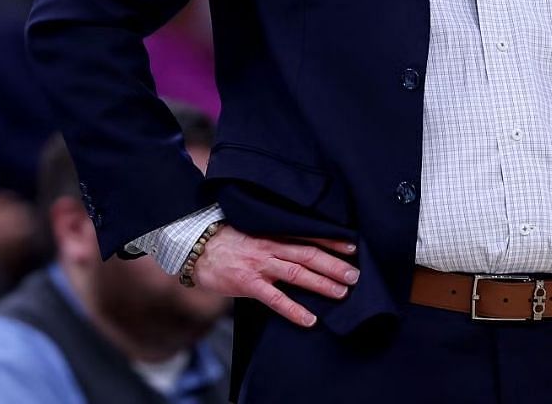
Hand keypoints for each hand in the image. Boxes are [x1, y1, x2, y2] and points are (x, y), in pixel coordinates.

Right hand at [189, 224, 358, 328]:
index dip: (332, 241)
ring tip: (342, 293)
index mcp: (273, 233)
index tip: (353, 247)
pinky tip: (310, 319)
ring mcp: (260, 266)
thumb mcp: (254, 232)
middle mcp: (270, 247)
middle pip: (309, 255)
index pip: (309, 236)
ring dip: (322, 284)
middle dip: (334, 265)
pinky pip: (275, 299)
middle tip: (355, 275)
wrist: (195, 249)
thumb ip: (276, 240)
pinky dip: (294, 309)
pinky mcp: (248, 284)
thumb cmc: (227, 241)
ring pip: (297, 274)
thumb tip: (301, 247)